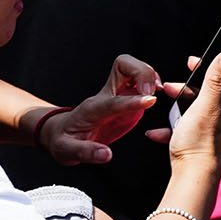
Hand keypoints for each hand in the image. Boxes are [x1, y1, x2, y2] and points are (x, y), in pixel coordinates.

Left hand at [37, 54, 162, 163]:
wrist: (61, 132)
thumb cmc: (64, 140)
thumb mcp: (67, 151)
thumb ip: (85, 152)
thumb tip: (106, 155)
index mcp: (92, 109)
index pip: (114, 101)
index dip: (132, 100)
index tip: (150, 101)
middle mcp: (106, 95)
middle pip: (123, 65)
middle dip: (141, 72)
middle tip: (154, 91)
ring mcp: (117, 94)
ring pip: (134, 68)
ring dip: (149, 74)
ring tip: (159, 90)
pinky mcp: (127, 98)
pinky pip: (141, 80)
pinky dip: (153, 81)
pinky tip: (158, 92)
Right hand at [166, 42, 220, 172]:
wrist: (192, 179)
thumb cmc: (199, 145)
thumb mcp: (205, 106)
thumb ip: (217, 79)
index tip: (207, 53)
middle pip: (216, 87)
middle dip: (195, 81)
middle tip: (181, 77)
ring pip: (202, 103)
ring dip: (182, 100)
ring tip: (167, 98)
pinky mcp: (210, 137)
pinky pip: (194, 122)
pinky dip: (178, 122)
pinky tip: (160, 129)